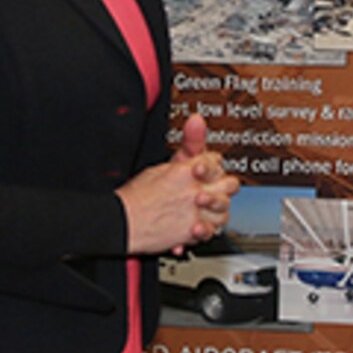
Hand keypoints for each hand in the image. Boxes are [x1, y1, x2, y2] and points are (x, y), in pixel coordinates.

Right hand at [118, 112, 238, 254]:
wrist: (122, 221)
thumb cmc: (135, 196)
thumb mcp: (160, 165)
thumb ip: (185, 147)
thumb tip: (197, 121)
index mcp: (186, 170)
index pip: (215, 161)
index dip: (212, 165)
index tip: (206, 169)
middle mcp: (194, 190)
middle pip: (230, 185)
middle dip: (225, 186)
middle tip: (216, 189)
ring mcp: (195, 211)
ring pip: (225, 210)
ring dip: (218, 210)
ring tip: (206, 209)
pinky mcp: (191, 231)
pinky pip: (211, 232)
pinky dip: (206, 231)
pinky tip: (198, 226)